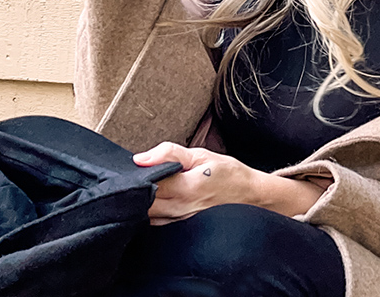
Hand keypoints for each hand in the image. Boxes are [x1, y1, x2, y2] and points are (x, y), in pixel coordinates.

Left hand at [133, 142, 329, 225]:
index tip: (129, 167)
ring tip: (141, 186)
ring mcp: (179, 221)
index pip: (146, 186)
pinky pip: (155, 221)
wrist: (249, 196)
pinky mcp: (180, 226)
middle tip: (132, 175)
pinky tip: (151, 199)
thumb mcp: (201, 155)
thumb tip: (140, 158)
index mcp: (184, 189)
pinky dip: (149, 211)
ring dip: (140, 202)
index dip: (134, 176)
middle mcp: (179, 210)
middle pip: (142, 204)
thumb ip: (169, 153)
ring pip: (146, 215)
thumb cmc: (226, 173)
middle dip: (134, 190)